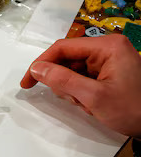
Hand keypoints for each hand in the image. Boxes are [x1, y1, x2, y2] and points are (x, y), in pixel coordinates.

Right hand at [20, 35, 140, 136]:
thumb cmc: (131, 109)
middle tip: (74, 100)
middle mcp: (108, 48)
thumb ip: (62, 80)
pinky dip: (81, 93)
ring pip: (73, 71)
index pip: (63, 48)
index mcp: (107, 46)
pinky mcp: (110, 72)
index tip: (26, 83)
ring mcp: (110, 60)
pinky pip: (84, 78)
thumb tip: (36, 69)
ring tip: (88, 104)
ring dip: (73, 90)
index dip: (41, 64)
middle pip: (68, 59)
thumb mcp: (93, 97)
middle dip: (63, 82)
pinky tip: (92, 104)